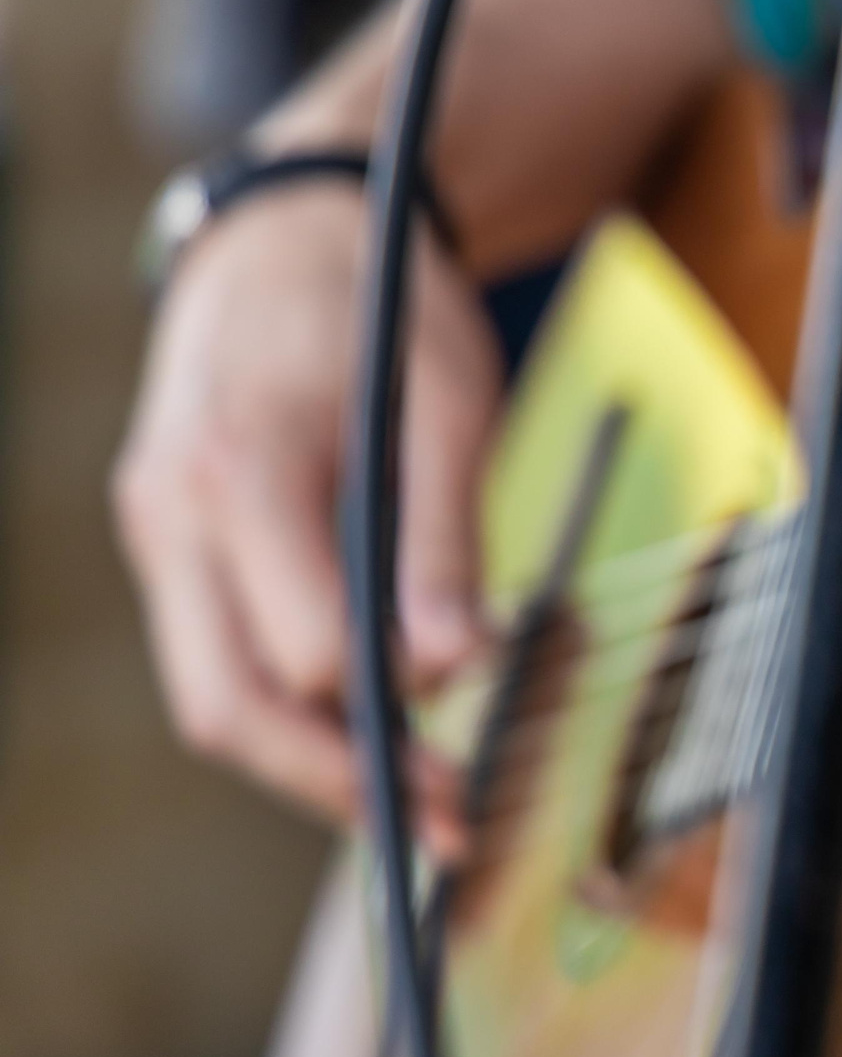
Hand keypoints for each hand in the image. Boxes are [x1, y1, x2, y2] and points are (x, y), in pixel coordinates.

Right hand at [113, 182, 498, 856]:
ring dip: (308, 763)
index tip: (469, 753)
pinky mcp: (170, 540)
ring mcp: (157, 529)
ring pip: (209, 696)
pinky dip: (287, 707)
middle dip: (335, 783)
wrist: (288, 229)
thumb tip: (458, 667)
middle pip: (227, 704)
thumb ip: (444, 536)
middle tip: (445, 828)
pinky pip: (215, 653)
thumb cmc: (381, 305)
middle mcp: (173, 509)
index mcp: (242, 465)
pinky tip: (370, 728)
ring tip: (418, 797)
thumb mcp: (445, 399)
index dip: (383, 712)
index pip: (297, 645)